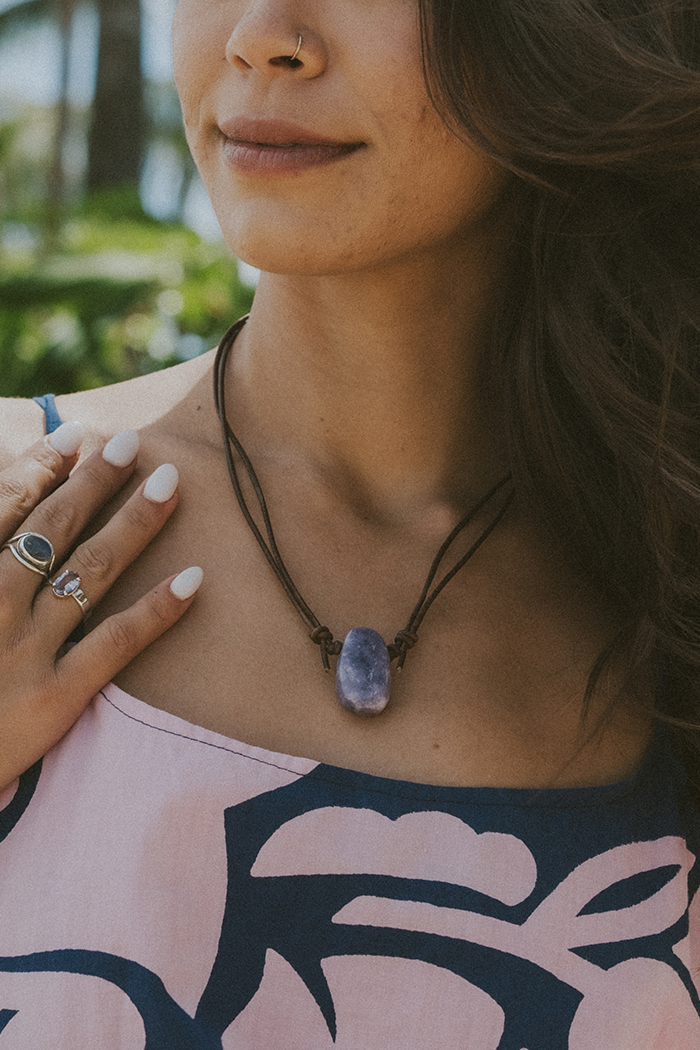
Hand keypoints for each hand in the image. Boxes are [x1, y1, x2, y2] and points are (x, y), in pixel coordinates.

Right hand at [0, 422, 201, 789]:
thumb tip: (11, 525)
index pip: (5, 506)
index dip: (42, 465)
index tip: (75, 436)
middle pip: (55, 527)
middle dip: (96, 479)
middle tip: (133, 442)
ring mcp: (26, 649)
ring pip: (92, 569)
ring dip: (135, 521)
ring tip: (169, 484)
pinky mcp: (56, 695)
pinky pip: (117, 643)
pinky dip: (158, 609)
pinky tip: (194, 578)